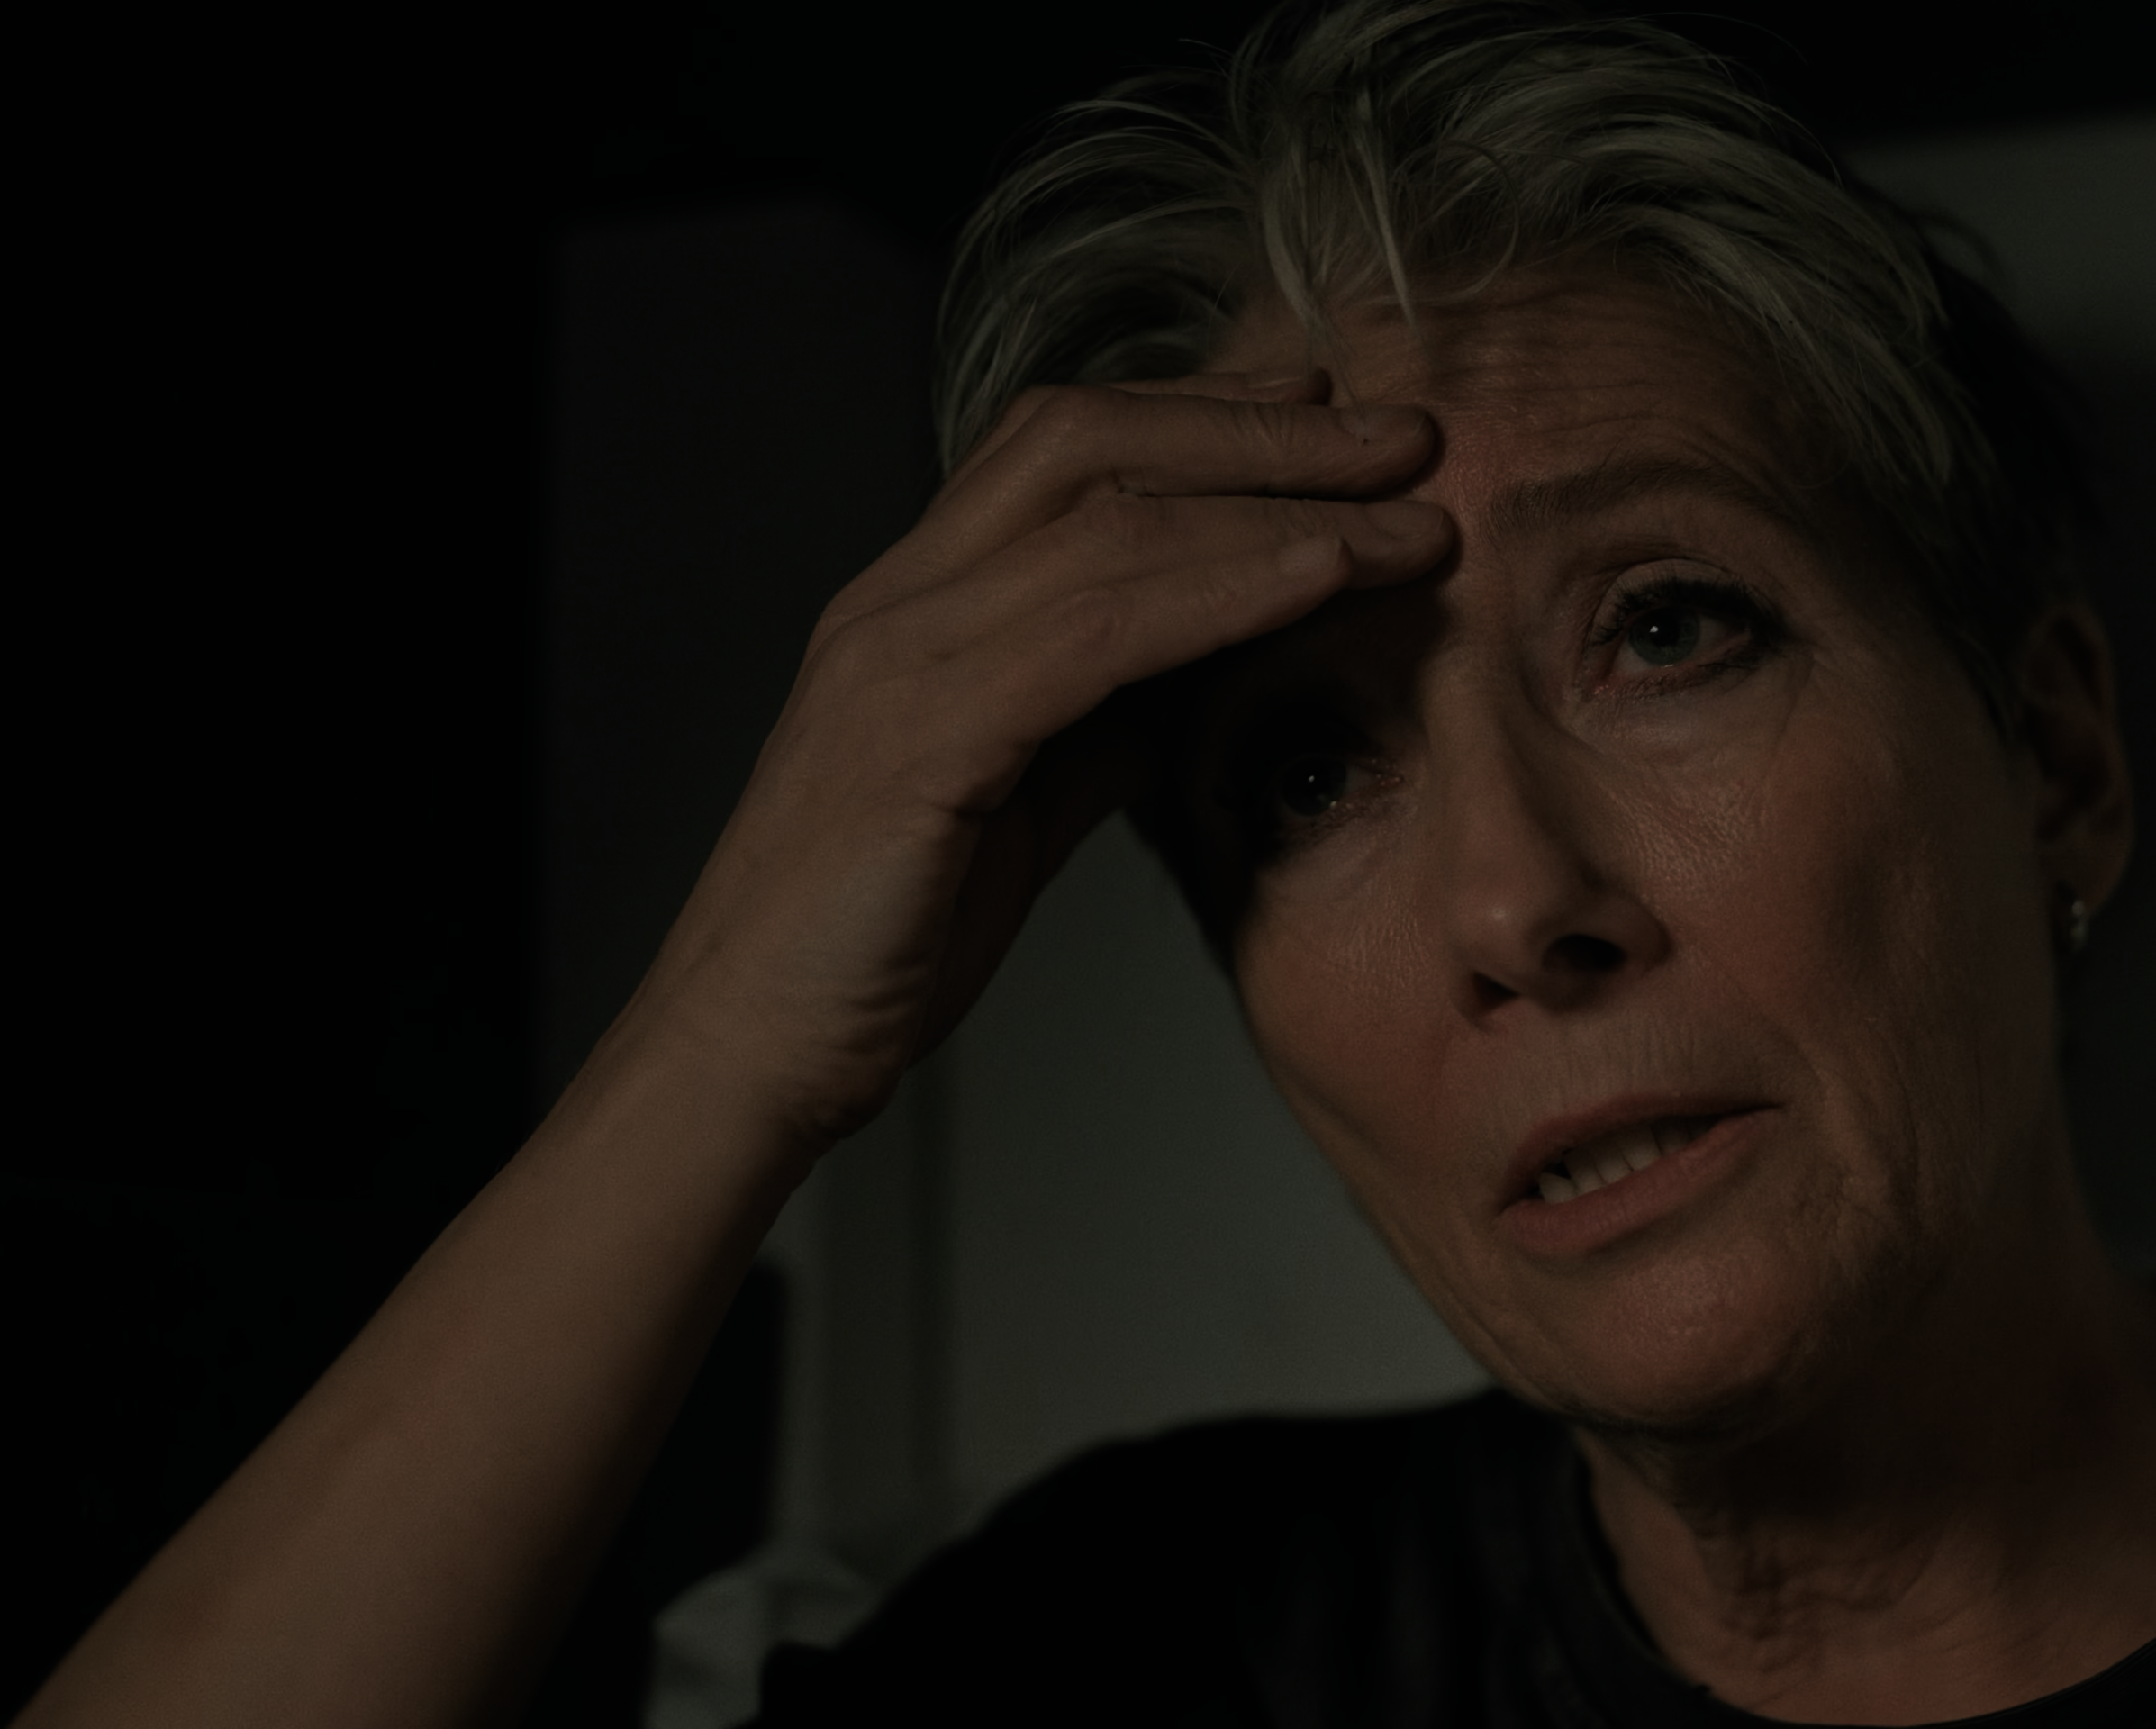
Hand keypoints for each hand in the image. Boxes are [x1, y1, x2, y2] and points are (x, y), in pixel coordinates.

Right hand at [599, 371, 1448, 1154]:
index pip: (1062, 449)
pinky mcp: (920, 739)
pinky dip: (1224, 589)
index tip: (1326, 410)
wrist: (747, 1053)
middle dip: (1262, 429)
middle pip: (1091, 443)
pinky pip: (1097, 631)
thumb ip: (1091, 723)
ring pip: (1109, 522)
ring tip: (1408, 511)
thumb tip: (1196, 671)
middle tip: (1404, 433)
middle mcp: (897, 602)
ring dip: (1279, 504)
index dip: (1202, 415)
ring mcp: (900, 660)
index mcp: (913, 607)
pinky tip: (1321, 578)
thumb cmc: (870, 944)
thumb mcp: (1012, 808)